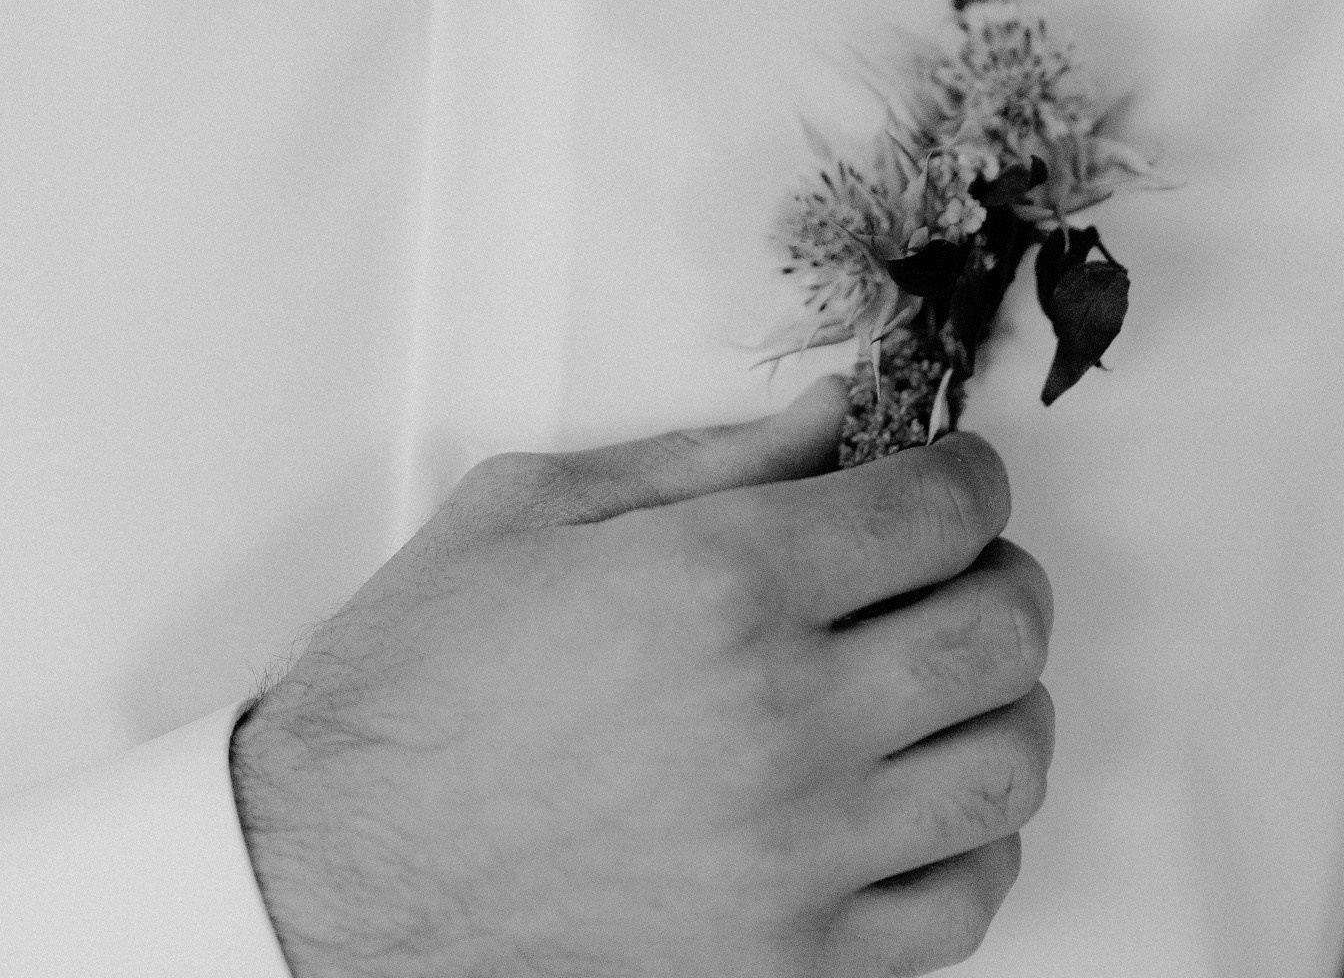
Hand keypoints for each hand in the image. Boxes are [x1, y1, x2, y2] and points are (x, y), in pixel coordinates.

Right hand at [230, 378, 1052, 977]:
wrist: (337, 869)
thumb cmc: (421, 682)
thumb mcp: (537, 507)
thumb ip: (708, 458)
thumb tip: (837, 420)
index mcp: (720, 580)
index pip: (942, 510)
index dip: (973, 476)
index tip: (957, 478)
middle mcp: (780, 716)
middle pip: (1000, 630)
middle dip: (1003, 573)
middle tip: (959, 562)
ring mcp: (795, 853)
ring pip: (1006, 767)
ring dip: (1002, 703)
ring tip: (947, 677)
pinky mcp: (788, 962)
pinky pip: (962, 903)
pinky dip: (975, 842)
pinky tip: (922, 798)